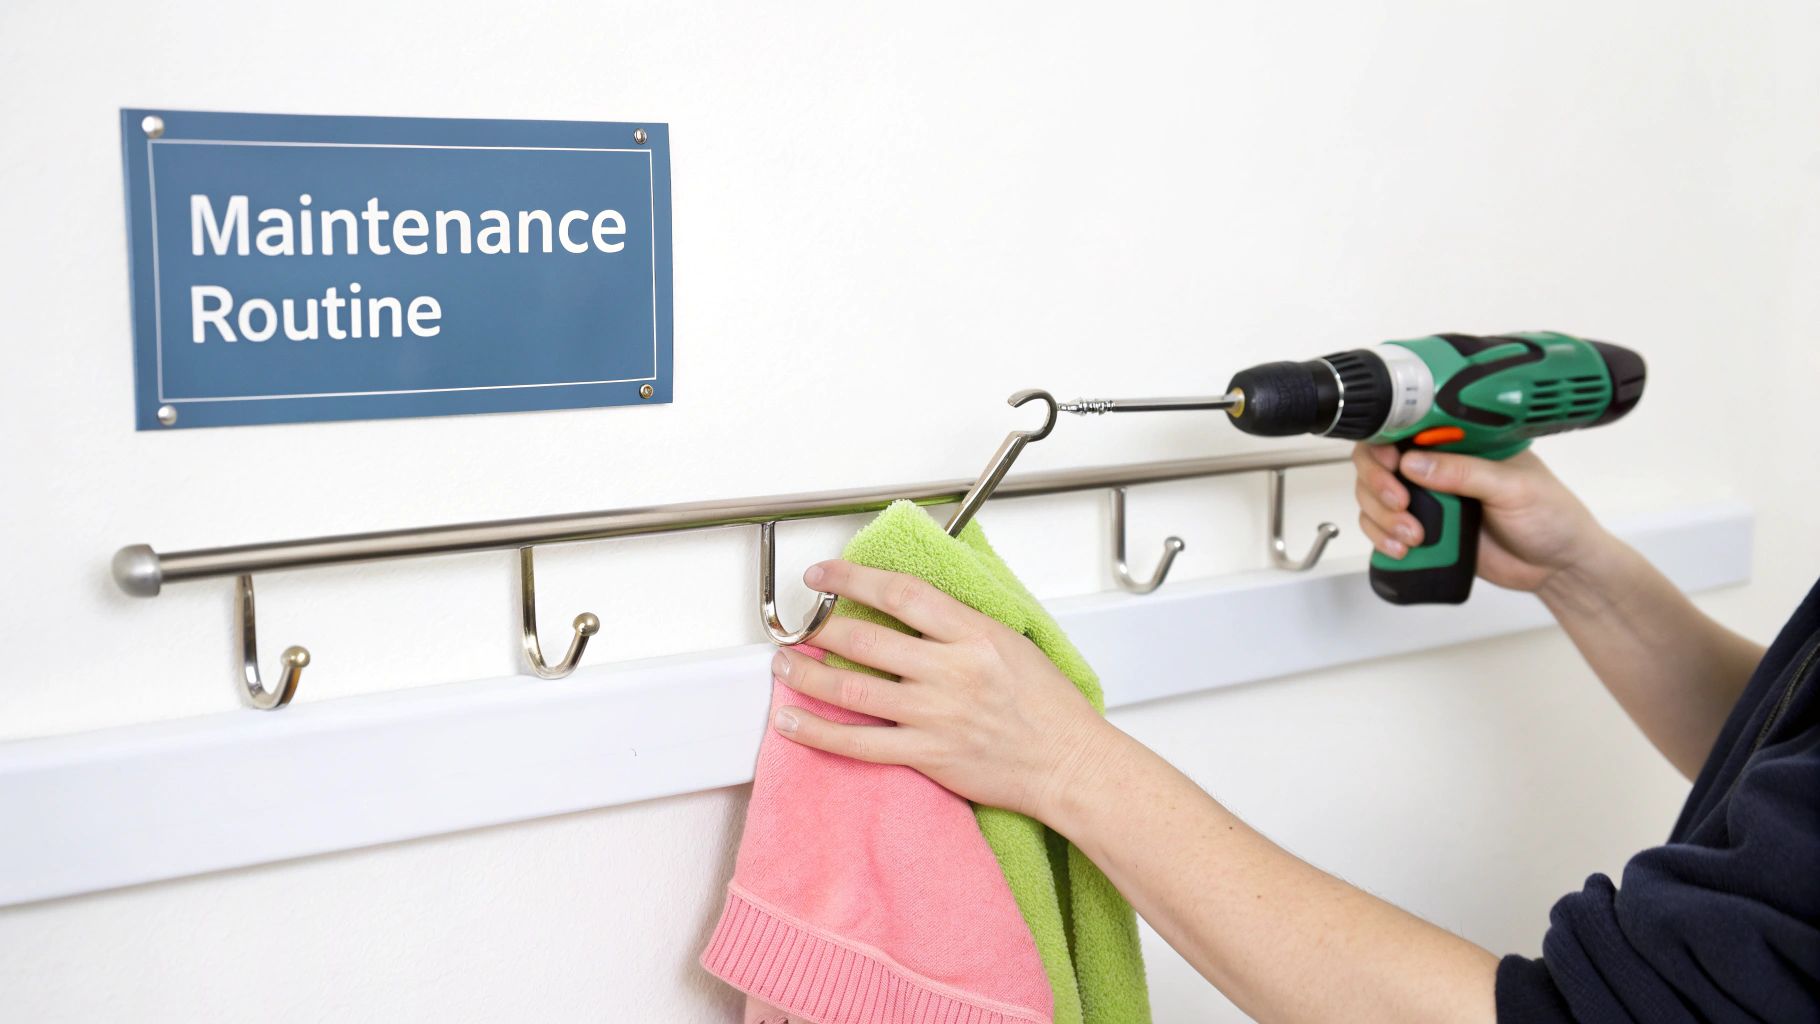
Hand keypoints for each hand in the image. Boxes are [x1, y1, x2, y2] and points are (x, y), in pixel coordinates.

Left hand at [766, 560, 1115, 820]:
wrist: (1069, 764)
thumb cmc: (1049, 706)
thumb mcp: (1012, 641)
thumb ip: (960, 623)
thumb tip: (909, 603)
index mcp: (975, 635)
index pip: (901, 593)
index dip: (853, 578)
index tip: (824, 574)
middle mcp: (952, 672)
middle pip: (868, 639)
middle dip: (821, 627)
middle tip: (800, 623)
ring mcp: (936, 715)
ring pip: (853, 689)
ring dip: (807, 675)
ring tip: (783, 663)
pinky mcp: (927, 755)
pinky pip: (859, 743)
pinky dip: (819, 732)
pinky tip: (792, 721)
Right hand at [1351, 444, 1609, 592]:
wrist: (1558, 567)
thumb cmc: (1551, 517)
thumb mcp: (1513, 487)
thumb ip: (1465, 472)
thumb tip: (1413, 462)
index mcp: (1462, 444)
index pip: (1407, 430)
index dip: (1386, 444)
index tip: (1390, 463)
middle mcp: (1440, 468)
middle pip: (1379, 463)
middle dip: (1378, 484)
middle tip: (1400, 503)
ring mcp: (1430, 501)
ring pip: (1374, 498)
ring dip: (1381, 517)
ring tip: (1412, 535)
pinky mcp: (1426, 532)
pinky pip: (1384, 530)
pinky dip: (1382, 539)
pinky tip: (1402, 548)